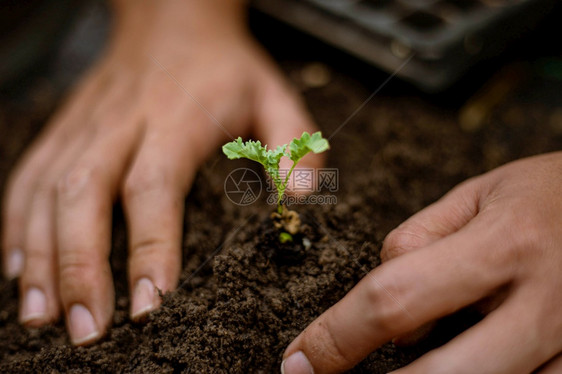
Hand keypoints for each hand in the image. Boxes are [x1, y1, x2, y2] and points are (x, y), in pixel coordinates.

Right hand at [2, 0, 321, 344]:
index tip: (152, 303)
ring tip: (43, 317)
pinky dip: (17, 226)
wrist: (171, 18)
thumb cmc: (226, 67)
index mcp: (177, 117)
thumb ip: (295, 146)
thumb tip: (299, 200)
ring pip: (46, 191)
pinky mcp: (66, 128)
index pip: (154, 186)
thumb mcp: (276, 95)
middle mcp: (121, 122)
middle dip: (81, 267)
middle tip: (87, 329)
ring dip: (41, 257)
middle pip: (85, 195)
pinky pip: (29, 176)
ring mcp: (86, 124)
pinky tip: (20, 270)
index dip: (150, 246)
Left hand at [282, 152, 561, 373]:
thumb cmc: (542, 195)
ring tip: (396, 366)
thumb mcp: (475, 195)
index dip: (336, 337)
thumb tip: (376, 294)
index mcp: (502, 244)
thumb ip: (418, 239)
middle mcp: (540, 306)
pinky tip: (452, 363)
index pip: (395, 300)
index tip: (299, 359)